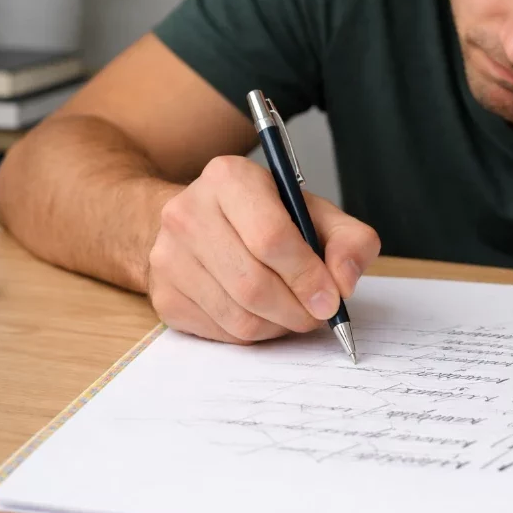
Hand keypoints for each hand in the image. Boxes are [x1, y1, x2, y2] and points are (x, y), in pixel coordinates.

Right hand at [147, 155, 380, 344]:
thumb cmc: (265, 218)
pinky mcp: (164, 295)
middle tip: (318, 314)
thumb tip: (345, 281)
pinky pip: (221, 333)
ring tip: (293, 312)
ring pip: (238, 316)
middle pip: (253, 284)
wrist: (199, 222)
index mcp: (229, 178)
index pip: (270, 237)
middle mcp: (188, 212)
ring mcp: (168, 256)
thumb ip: (349, 240)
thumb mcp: (315, 214)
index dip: (307, 276)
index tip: (331, 298)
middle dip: (297, 310)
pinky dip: (254, 333)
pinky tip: (264, 314)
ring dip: (278, 325)